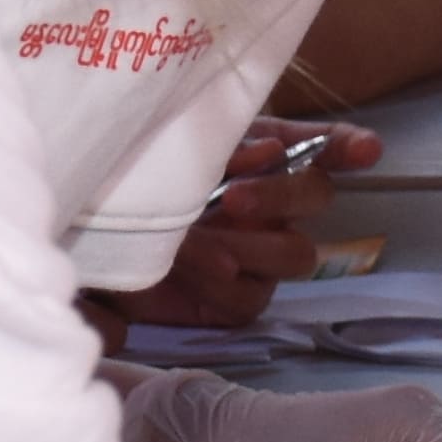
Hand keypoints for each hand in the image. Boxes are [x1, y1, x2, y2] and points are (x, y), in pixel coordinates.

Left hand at [100, 123, 380, 338]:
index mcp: (260, 154)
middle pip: (315, 197)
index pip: (322, 144)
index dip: (346, 146)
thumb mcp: (169, 146)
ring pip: (294, 254)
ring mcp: (259, 254)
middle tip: (231, 198)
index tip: (365, 151)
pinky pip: (251, 298)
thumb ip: (223, 142)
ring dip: (250, 245)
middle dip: (279, 195)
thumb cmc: (127, 177)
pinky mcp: (234, 300)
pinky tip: (193, 268)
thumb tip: (269, 150)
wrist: (77, 231)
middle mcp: (271, 204)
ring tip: (198, 241)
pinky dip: (222, 284)